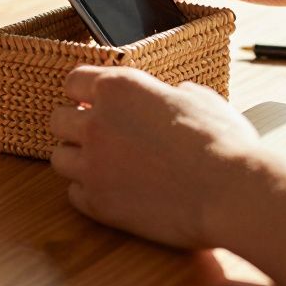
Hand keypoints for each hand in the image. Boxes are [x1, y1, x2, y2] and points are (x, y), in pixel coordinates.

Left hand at [48, 65, 262, 247]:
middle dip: (74, 125)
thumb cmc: (222, 143)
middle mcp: (96, 123)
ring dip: (77, 159)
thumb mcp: (199, 99)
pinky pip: (74, 194)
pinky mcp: (98, 204)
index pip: (74, 81)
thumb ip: (171, 95)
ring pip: (58, 158)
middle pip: (57, 120)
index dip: (84, 92)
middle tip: (98, 134)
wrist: (228, 192)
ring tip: (103, 164)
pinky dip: (89, 191)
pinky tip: (114, 189)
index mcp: (119, 88)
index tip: (93, 102)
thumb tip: (173, 96)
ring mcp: (92, 166)